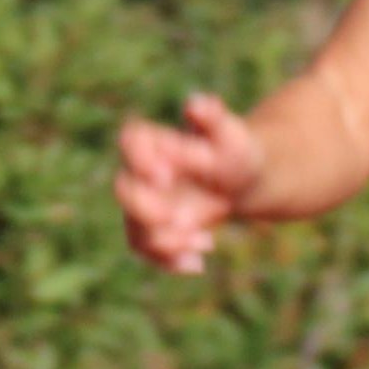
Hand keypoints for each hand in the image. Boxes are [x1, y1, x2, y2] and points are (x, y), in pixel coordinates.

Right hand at [112, 91, 265, 275]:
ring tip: (205, 242)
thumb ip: (213, 118)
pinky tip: (198, 263)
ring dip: (165, 242)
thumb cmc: (235, 150)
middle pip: (125, 190)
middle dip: (149, 209)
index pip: (132, 141)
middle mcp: (141, 172)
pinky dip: (170, 261)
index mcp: (155, 140)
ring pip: (134, 227)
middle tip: (186, 220)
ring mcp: (143, 202)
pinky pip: (147, 250)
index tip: (166, 176)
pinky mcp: (151, 229)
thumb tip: (197, 104)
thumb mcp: (232, 134)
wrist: (243, 180)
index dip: (141, 160)